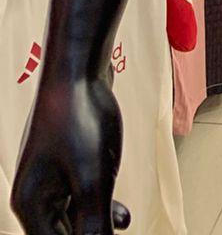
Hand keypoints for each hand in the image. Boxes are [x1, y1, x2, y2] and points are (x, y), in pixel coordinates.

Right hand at [10, 75, 129, 234]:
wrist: (80, 68)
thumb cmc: (78, 118)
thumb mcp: (92, 178)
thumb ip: (93, 222)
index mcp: (32, 205)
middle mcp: (36, 195)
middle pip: (63, 234)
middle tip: (121, 233)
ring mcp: (52, 178)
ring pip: (75, 217)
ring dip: (97, 226)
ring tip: (124, 225)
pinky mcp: (69, 162)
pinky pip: (82, 196)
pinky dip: (100, 208)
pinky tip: (121, 216)